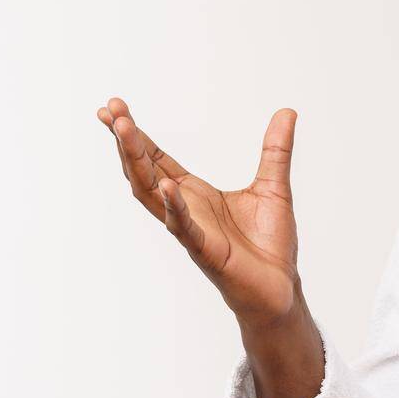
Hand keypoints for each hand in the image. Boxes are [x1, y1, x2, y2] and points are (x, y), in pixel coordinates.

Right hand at [97, 97, 303, 325]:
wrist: (281, 289)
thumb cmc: (270, 245)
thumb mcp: (275, 186)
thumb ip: (276, 149)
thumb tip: (288, 111)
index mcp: (196, 194)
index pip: (157, 159)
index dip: (136, 135)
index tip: (114, 108)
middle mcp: (186, 210)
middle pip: (145, 171)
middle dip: (127, 141)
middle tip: (110, 111)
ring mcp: (191, 231)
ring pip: (153, 195)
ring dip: (138, 164)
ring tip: (125, 132)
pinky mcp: (206, 252)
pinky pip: (185, 228)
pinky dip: (175, 207)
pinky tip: (167, 185)